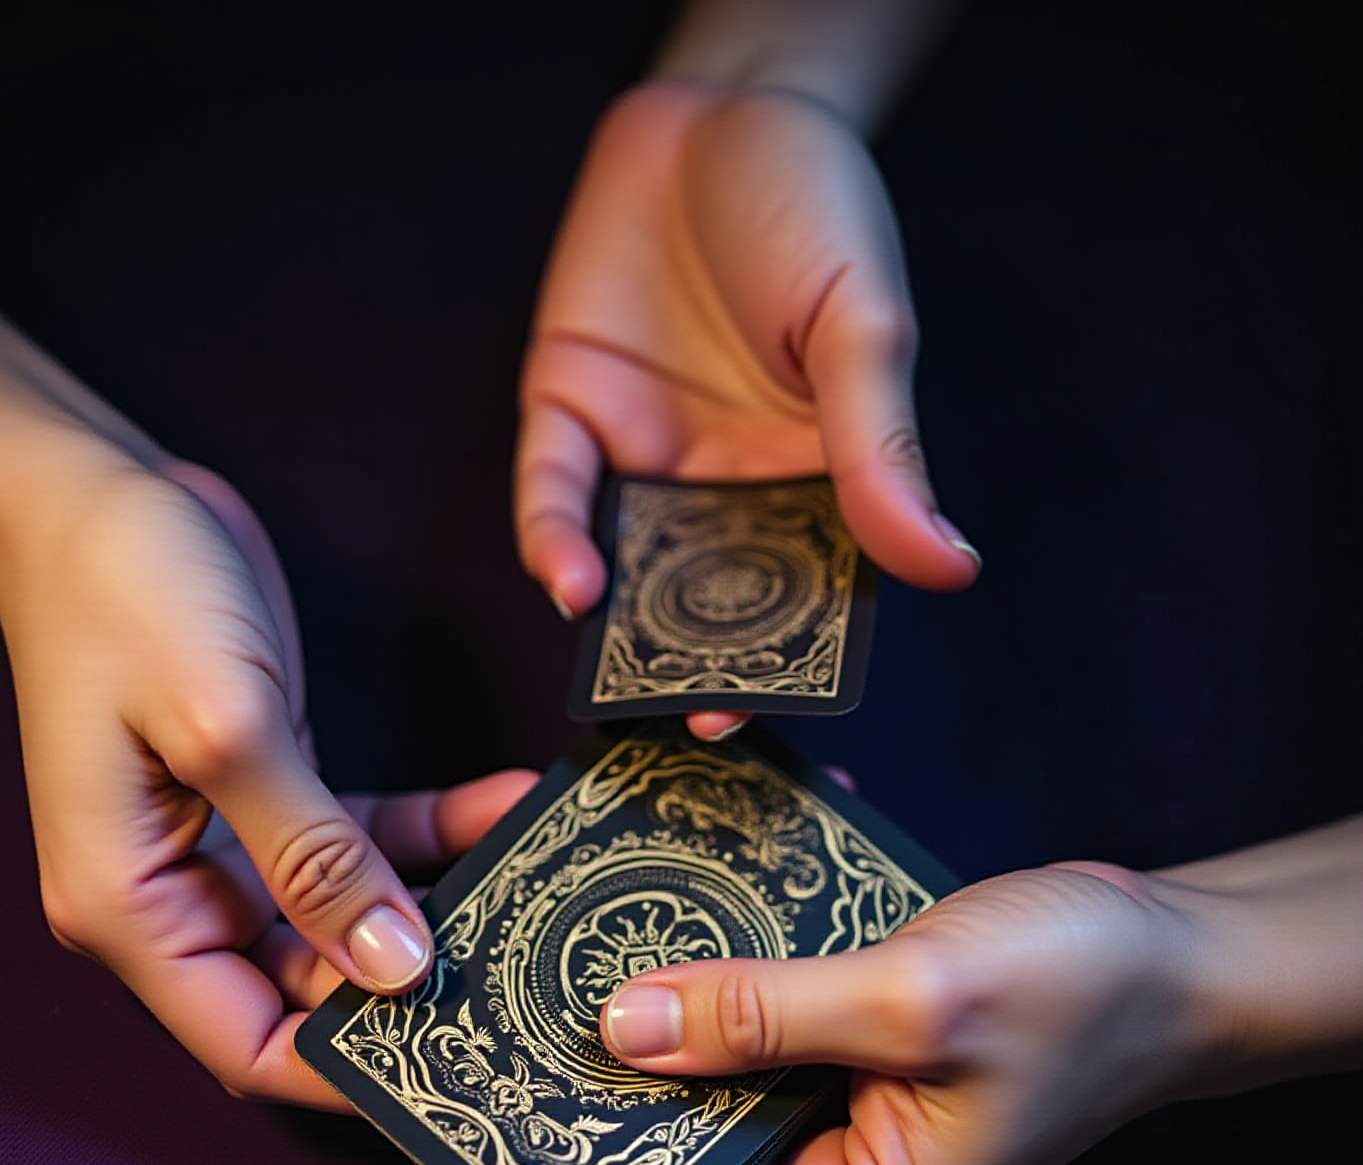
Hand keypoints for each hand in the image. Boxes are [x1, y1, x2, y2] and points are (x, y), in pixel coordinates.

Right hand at [0, 451, 533, 1108]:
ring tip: (531, 895)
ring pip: (346, 923)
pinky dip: (429, 835)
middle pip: (304, 993)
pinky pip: (361, 843)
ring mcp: (223, 847)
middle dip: (408, 992)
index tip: (448, 1069)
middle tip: (520, 984)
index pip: (244, 1042)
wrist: (94, 488)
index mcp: (132, 906)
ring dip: (435, 909)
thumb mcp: (226, 725)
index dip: (340, 1071)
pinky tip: (504, 808)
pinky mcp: (269, 793)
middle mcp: (175, 896)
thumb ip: (312, 854)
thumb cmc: (125, 593)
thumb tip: (393, 966)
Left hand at [516, 81, 979, 735]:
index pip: (806, 587)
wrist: (720, 101)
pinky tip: (574, 583)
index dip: (794, 656)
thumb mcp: (862, 330)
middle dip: (701, 668)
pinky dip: (558, 542)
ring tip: (630, 686)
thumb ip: (883, 454)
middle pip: (711, 600)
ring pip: (627, 568)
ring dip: (623, 631)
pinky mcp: (570, 413)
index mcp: (811, 475)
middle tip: (701, 725)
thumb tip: (946, 567)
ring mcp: (644, 454)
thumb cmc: (813, 206)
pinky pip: (554, 499)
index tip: (783, 708)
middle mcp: (724, 483)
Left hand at [599, 863, 1199, 1164]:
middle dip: (635, 1058)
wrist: (1184, 951)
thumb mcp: (916, 999)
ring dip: (686, 998)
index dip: (606, 1143)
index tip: (527, 1073)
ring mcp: (854, 1120)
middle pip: (696, 1135)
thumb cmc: (1085, 993)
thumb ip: (766, 1014)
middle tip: (546, 980)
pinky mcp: (863, 1057)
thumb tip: (624, 1027)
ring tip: (601, 926)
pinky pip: (777, 1021)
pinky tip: (707, 894)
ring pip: (729, 1070)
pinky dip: (749, 964)